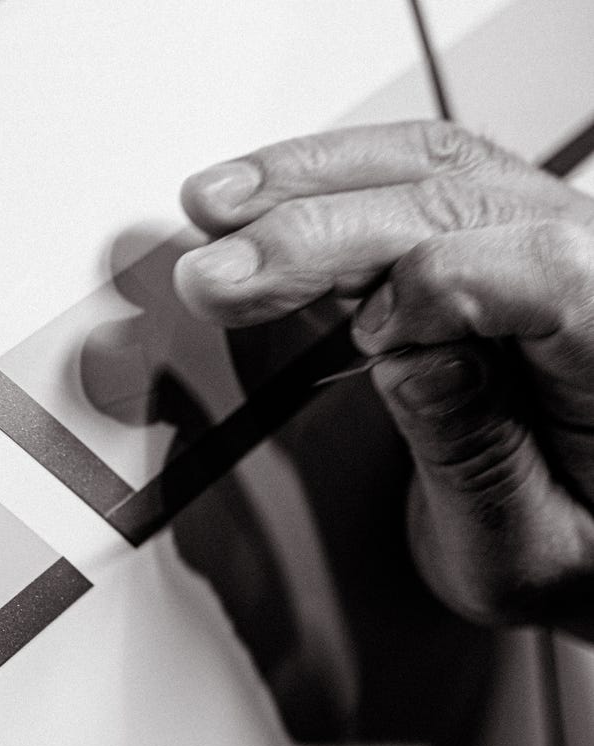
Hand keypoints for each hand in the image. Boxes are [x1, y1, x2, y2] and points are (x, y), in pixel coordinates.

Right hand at [174, 120, 593, 638]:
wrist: (582, 532)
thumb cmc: (570, 549)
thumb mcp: (524, 550)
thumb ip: (476, 460)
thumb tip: (410, 361)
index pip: (548, 268)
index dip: (443, 289)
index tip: (367, 340)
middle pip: (466, 198)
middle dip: (326, 229)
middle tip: (221, 273)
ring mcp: (547, 239)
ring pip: (433, 168)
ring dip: (310, 185)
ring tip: (217, 209)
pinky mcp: (492, 239)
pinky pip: (413, 182)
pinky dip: (326, 188)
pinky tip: (260, 201)